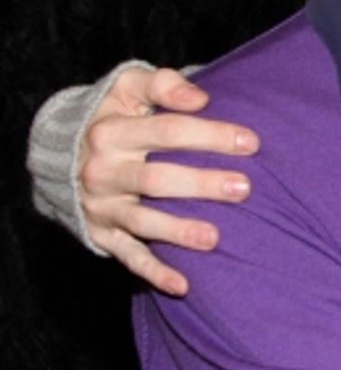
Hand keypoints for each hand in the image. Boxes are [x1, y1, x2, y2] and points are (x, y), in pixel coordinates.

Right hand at [80, 67, 258, 296]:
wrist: (61, 150)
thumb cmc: (114, 115)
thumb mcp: (128, 86)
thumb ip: (163, 84)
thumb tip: (200, 98)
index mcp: (112, 131)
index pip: (168, 131)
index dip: (210, 135)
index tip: (251, 142)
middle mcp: (102, 170)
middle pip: (156, 179)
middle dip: (201, 184)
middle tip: (244, 188)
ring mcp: (101, 205)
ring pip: (142, 221)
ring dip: (178, 232)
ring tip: (215, 238)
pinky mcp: (101, 233)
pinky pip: (128, 257)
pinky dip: (154, 272)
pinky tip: (183, 285)